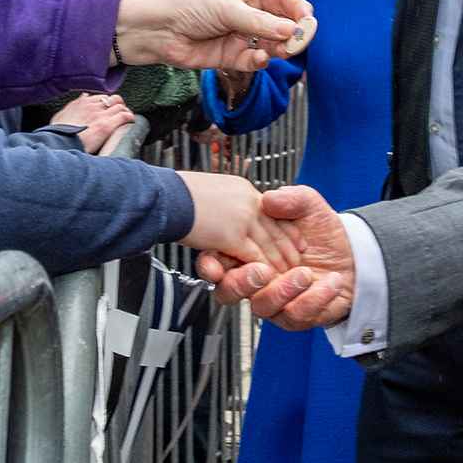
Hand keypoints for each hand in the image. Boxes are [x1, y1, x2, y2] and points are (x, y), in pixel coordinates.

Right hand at [52, 92, 135, 152]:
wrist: (59, 141)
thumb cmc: (58, 132)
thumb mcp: (61, 115)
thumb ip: (73, 106)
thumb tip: (82, 97)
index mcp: (82, 103)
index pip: (101, 97)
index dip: (107, 103)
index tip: (108, 108)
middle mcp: (93, 106)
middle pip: (113, 99)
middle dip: (118, 104)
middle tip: (120, 112)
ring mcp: (100, 114)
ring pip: (120, 106)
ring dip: (125, 111)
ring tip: (127, 118)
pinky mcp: (107, 125)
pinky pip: (124, 116)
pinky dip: (130, 117)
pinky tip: (131, 121)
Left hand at [116, 0, 314, 71]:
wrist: (158, 30)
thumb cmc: (188, 7)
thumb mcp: (227, 9)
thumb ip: (260, 22)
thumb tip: (292, 30)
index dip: (297, 8)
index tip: (308, 19)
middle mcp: (247, 14)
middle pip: (281, 23)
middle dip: (293, 31)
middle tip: (301, 40)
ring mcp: (240, 36)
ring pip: (271, 44)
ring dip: (280, 48)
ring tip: (283, 51)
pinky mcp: (231, 57)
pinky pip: (254, 61)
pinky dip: (260, 61)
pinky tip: (261, 59)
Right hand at [174, 172, 299, 270]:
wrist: (166, 194)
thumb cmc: (179, 191)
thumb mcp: (214, 187)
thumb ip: (231, 199)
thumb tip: (235, 211)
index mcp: (243, 190)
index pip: (273, 211)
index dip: (287, 227)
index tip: (297, 239)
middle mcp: (247, 203)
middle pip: (276, 229)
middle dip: (288, 249)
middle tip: (297, 261)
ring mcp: (242, 219)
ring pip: (268, 244)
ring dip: (278, 262)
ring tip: (287, 273)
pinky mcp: (232, 236)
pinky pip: (254, 255)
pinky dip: (262, 268)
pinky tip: (266, 275)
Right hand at [194, 185, 355, 329]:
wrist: (354, 254)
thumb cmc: (322, 231)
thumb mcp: (308, 205)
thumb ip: (290, 198)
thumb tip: (270, 199)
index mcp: (248, 250)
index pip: (216, 262)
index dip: (209, 266)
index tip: (215, 266)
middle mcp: (256, 279)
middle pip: (227, 292)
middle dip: (241, 283)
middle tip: (262, 270)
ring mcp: (274, 300)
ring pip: (262, 307)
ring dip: (282, 291)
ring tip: (305, 273)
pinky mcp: (296, 316)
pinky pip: (296, 316)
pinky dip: (314, 299)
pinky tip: (329, 282)